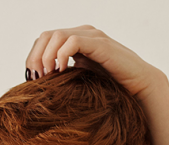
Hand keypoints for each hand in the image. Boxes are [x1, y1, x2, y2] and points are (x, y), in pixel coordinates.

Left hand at [25, 25, 161, 100]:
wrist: (136, 87)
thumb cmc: (107, 87)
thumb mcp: (76, 79)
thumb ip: (60, 75)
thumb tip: (37, 85)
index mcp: (73, 41)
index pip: (42, 40)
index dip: (32, 58)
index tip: (32, 79)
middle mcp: (81, 34)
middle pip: (45, 35)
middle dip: (35, 58)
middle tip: (37, 78)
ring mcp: (91, 37)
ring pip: (56, 36)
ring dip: (46, 57)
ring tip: (48, 75)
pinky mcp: (100, 44)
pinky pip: (73, 41)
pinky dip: (62, 56)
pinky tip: (61, 71)